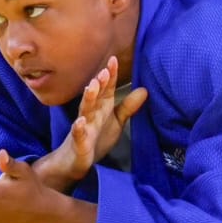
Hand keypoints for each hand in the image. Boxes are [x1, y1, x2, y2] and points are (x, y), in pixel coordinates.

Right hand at [57, 56, 147, 179]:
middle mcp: (92, 114)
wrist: (76, 162)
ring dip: (88, 99)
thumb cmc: (96, 137)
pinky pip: (78, 135)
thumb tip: (145, 89)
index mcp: (102, 107)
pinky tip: (80, 122)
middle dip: (99, 84)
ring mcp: (84, 128)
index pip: (107, 89)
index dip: (110, 75)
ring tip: (92, 87)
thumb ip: (129, 106)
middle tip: (104, 71)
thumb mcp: (117, 121)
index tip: (113, 59)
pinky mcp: (79, 143)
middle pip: (96, 96)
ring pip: (85, 111)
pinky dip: (78, 129)